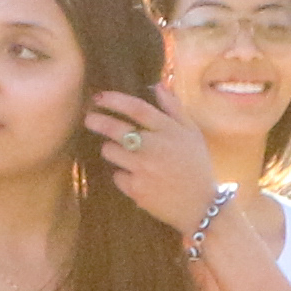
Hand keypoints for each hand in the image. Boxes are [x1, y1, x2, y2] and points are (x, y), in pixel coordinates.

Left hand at [84, 89, 230, 234]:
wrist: (201, 205)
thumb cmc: (196, 165)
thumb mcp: (192, 133)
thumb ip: (174, 108)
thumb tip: (158, 86)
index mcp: (169, 131)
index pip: (136, 108)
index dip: (114, 100)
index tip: (99, 97)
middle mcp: (154, 147)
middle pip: (116, 129)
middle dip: (97, 121)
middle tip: (89, 118)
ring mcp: (144, 169)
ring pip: (111, 151)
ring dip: (110, 149)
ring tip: (118, 151)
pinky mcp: (136, 190)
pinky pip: (117, 175)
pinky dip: (122, 174)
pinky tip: (133, 176)